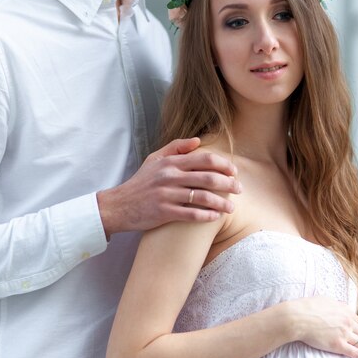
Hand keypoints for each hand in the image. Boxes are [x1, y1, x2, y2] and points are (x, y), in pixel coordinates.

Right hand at [97, 137, 240, 235]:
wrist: (119, 205)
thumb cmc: (140, 182)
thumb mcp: (154, 159)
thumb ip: (175, 148)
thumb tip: (198, 141)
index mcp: (170, 162)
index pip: (205, 159)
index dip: (224, 165)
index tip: (234, 172)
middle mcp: (170, 176)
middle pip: (208, 177)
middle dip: (228, 184)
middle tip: (239, 190)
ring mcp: (167, 195)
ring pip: (203, 197)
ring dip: (222, 202)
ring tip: (231, 207)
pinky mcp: (164, 212)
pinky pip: (192, 215)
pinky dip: (207, 216)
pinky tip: (216, 217)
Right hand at [293, 296, 357, 357]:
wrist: (297, 317)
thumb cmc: (306, 308)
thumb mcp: (323, 299)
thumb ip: (334, 303)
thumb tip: (338, 304)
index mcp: (344, 310)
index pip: (355, 320)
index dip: (356, 327)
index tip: (356, 331)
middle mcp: (347, 320)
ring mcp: (344, 333)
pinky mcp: (339, 344)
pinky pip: (355, 353)